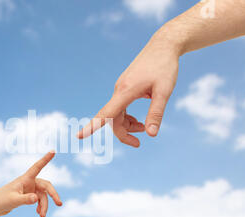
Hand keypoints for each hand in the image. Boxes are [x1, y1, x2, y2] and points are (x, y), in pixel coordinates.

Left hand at [0, 151, 61, 216]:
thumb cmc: (1, 201)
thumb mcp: (13, 201)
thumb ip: (25, 199)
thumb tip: (36, 199)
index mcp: (25, 179)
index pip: (37, 167)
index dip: (45, 159)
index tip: (53, 150)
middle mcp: (29, 182)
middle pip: (46, 186)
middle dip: (53, 195)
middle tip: (59, 204)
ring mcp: (29, 189)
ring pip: (43, 196)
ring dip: (44, 206)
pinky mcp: (28, 195)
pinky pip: (39, 200)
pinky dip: (40, 206)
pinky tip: (39, 214)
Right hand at [77, 29, 179, 146]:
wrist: (163, 45)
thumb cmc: (165, 67)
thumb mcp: (164, 91)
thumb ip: (156, 113)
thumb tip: (152, 134)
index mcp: (125, 91)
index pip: (105, 114)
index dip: (92, 127)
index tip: (79, 137)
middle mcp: (119, 90)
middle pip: (112, 119)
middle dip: (123, 133)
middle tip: (139, 143)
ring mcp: (120, 88)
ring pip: (116, 113)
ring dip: (127, 125)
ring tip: (144, 128)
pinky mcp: (125, 86)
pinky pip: (120, 106)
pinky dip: (128, 117)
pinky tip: (139, 120)